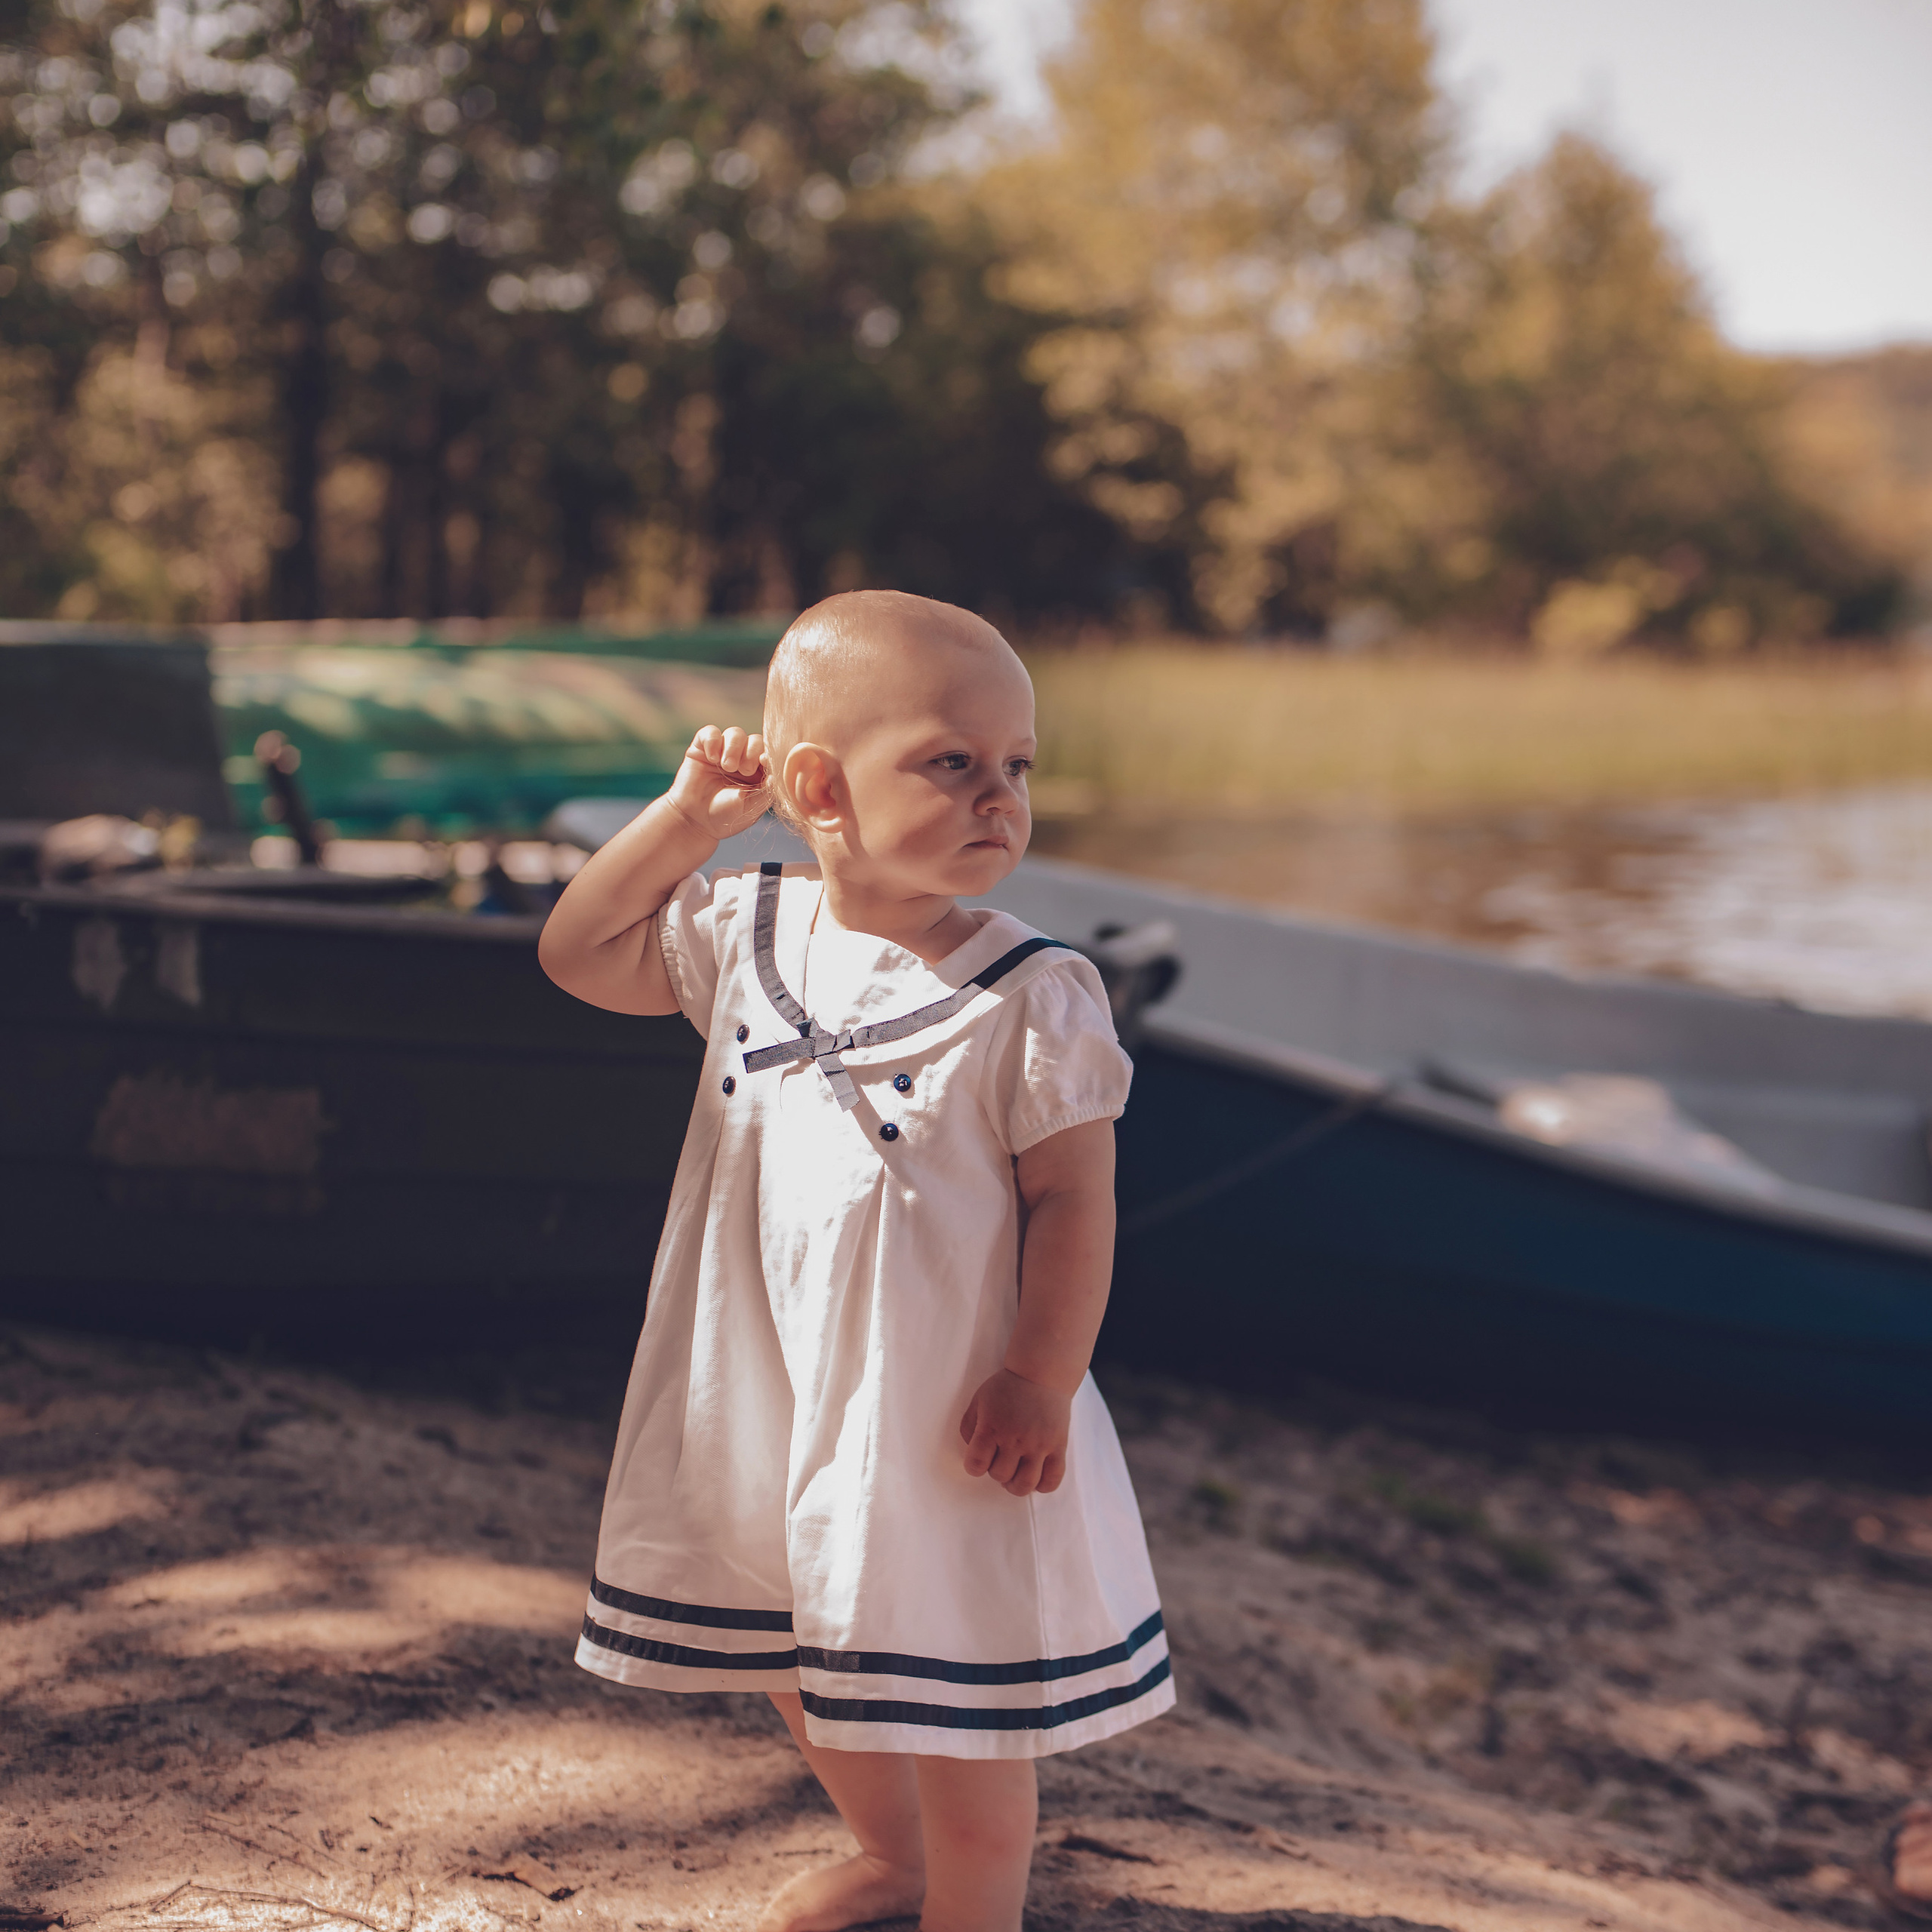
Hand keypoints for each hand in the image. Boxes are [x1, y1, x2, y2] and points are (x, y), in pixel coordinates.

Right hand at [666, 726, 769, 841]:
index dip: (769, 753)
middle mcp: (742, 759)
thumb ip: (767, 790)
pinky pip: (710, 732)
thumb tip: (778, 774)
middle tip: (744, 770)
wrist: (696, 822)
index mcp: (759, 772)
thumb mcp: (752, 807)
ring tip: (727, 766)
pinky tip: (712, 758)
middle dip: (751, 752)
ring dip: (733, 747)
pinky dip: (713, 741)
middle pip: (754, 740)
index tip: (765, 761)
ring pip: (735, 733)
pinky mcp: (702, 748)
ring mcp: (722, 752)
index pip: (769, 752)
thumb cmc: (726, 817)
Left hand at [959, 1368, 1070, 1496]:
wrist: (1041, 1374)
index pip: (976, 1465)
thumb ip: (969, 1428)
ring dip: (1016, 1485)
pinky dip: (1043, 1486)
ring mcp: (1039, 1444)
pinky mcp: (1058, 1446)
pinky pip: (1052, 1479)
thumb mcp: (978, 1401)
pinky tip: (1036, 1477)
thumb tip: (973, 1453)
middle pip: (1000, 1476)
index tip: (980, 1459)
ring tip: (1016, 1474)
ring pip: (1025, 1484)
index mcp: (991, 1427)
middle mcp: (1015, 1439)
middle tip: (1001, 1460)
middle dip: (997, 1472)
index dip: (975, 1467)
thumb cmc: (1006, 1388)